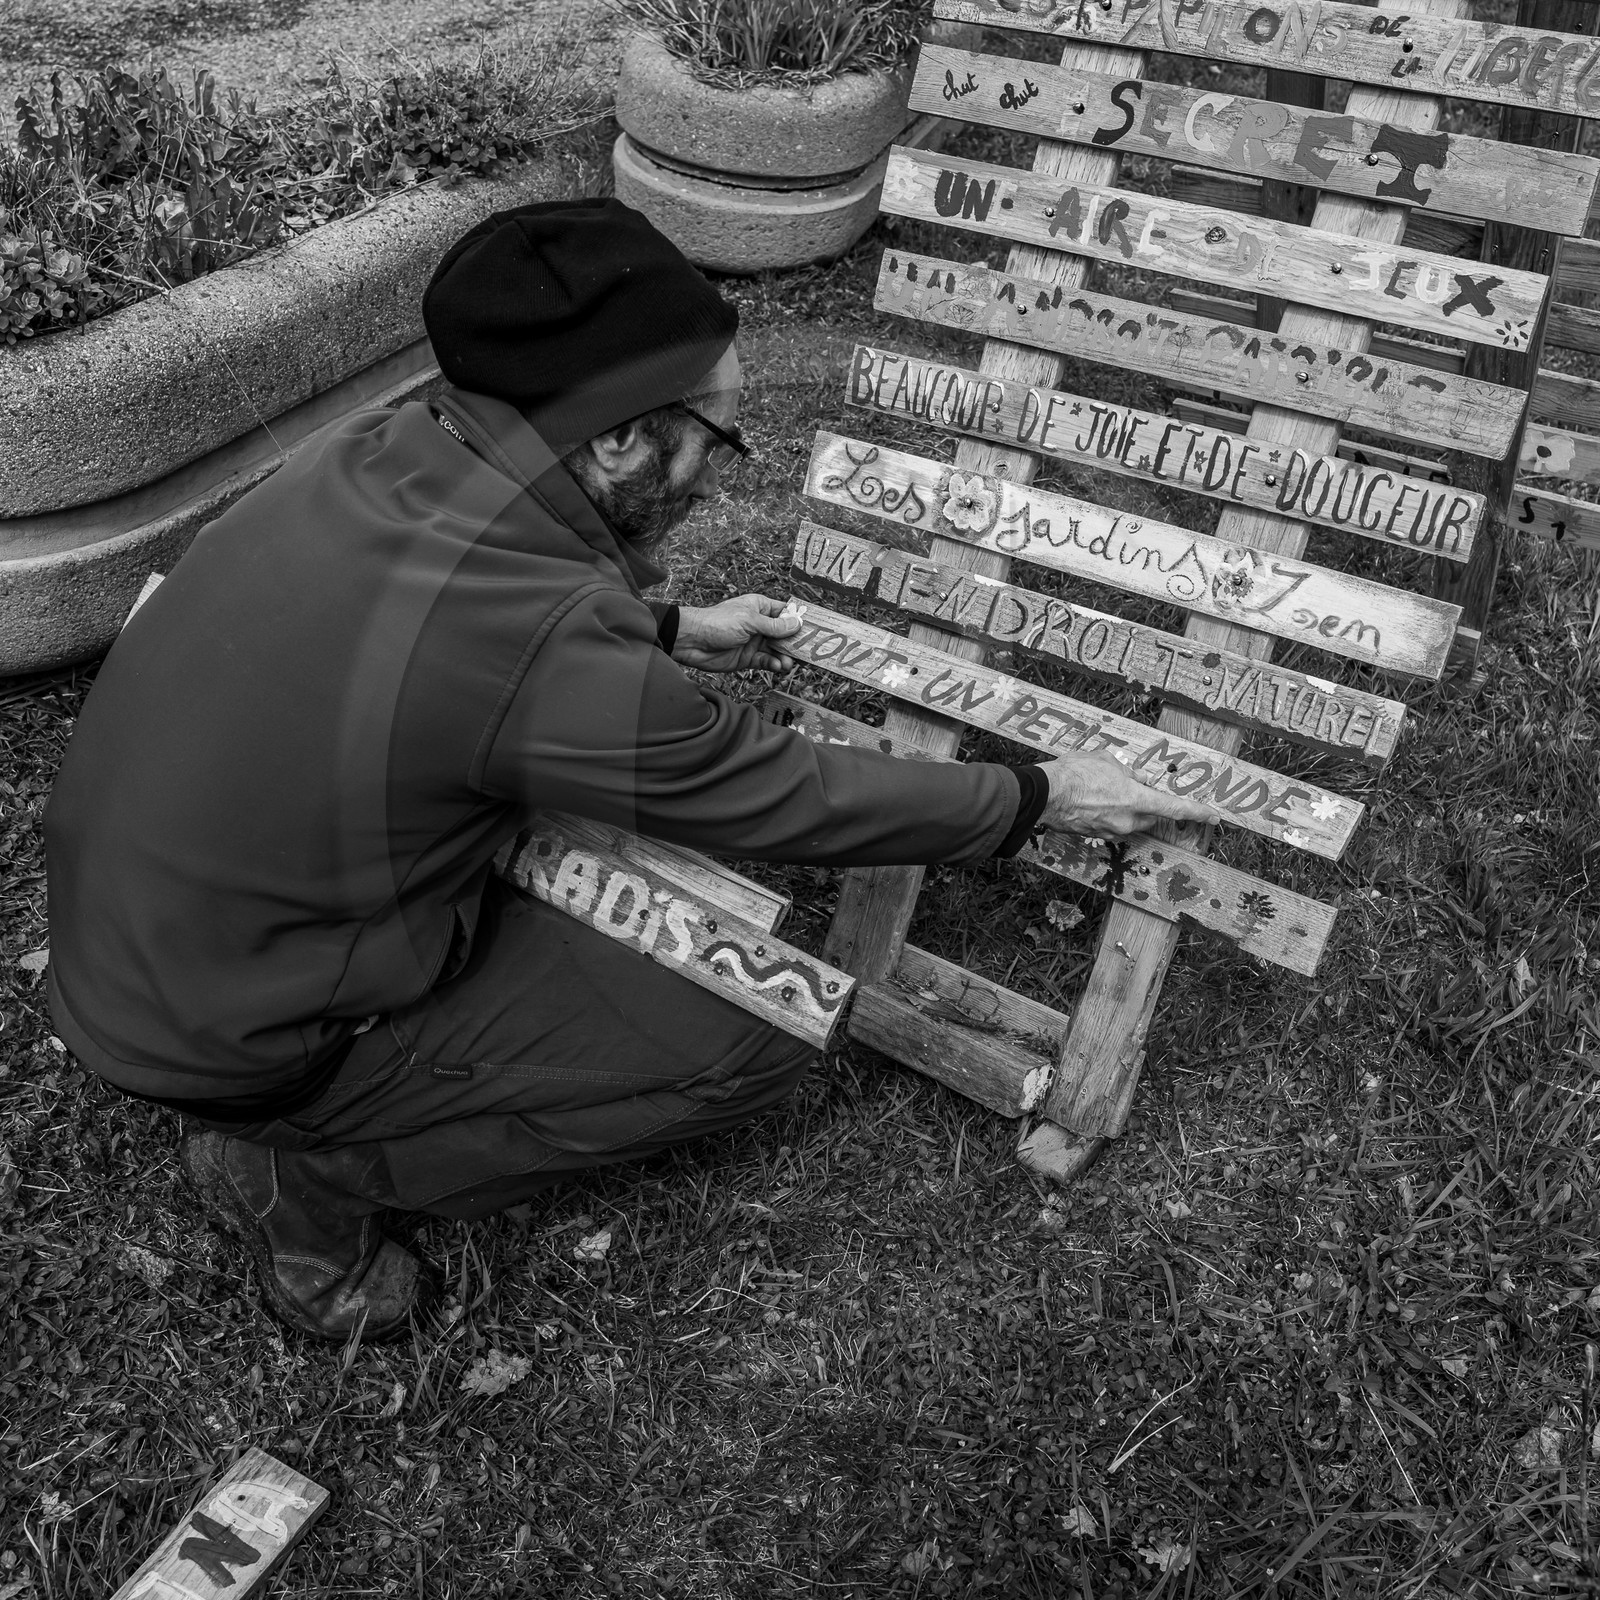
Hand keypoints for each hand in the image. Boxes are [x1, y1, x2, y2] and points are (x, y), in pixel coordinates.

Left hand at [673, 594, 800, 672]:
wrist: (692, 641)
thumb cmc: (718, 623)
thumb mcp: (750, 621)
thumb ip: (774, 626)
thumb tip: (797, 624)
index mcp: (760, 607)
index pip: (785, 612)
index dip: (798, 621)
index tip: (813, 630)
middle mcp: (759, 624)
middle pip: (784, 634)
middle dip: (795, 643)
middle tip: (807, 652)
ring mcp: (754, 642)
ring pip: (777, 650)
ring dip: (785, 657)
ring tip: (789, 663)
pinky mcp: (747, 658)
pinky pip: (766, 661)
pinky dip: (773, 664)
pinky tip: (778, 667)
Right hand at [1039, 752, 1217, 837]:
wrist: (1044, 794)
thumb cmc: (1075, 773)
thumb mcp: (1107, 761)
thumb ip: (1128, 772)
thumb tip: (1137, 778)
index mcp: (1136, 800)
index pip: (1175, 809)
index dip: (1198, 812)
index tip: (1214, 817)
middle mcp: (1127, 820)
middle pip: (1151, 816)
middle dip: (1148, 803)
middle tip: (1132, 785)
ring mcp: (1110, 831)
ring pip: (1130, 821)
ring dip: (1126, 808)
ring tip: (1103, 790)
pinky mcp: (1095, 836)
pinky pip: (1111, 825)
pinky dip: (1109, 814)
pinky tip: (1092, 801)